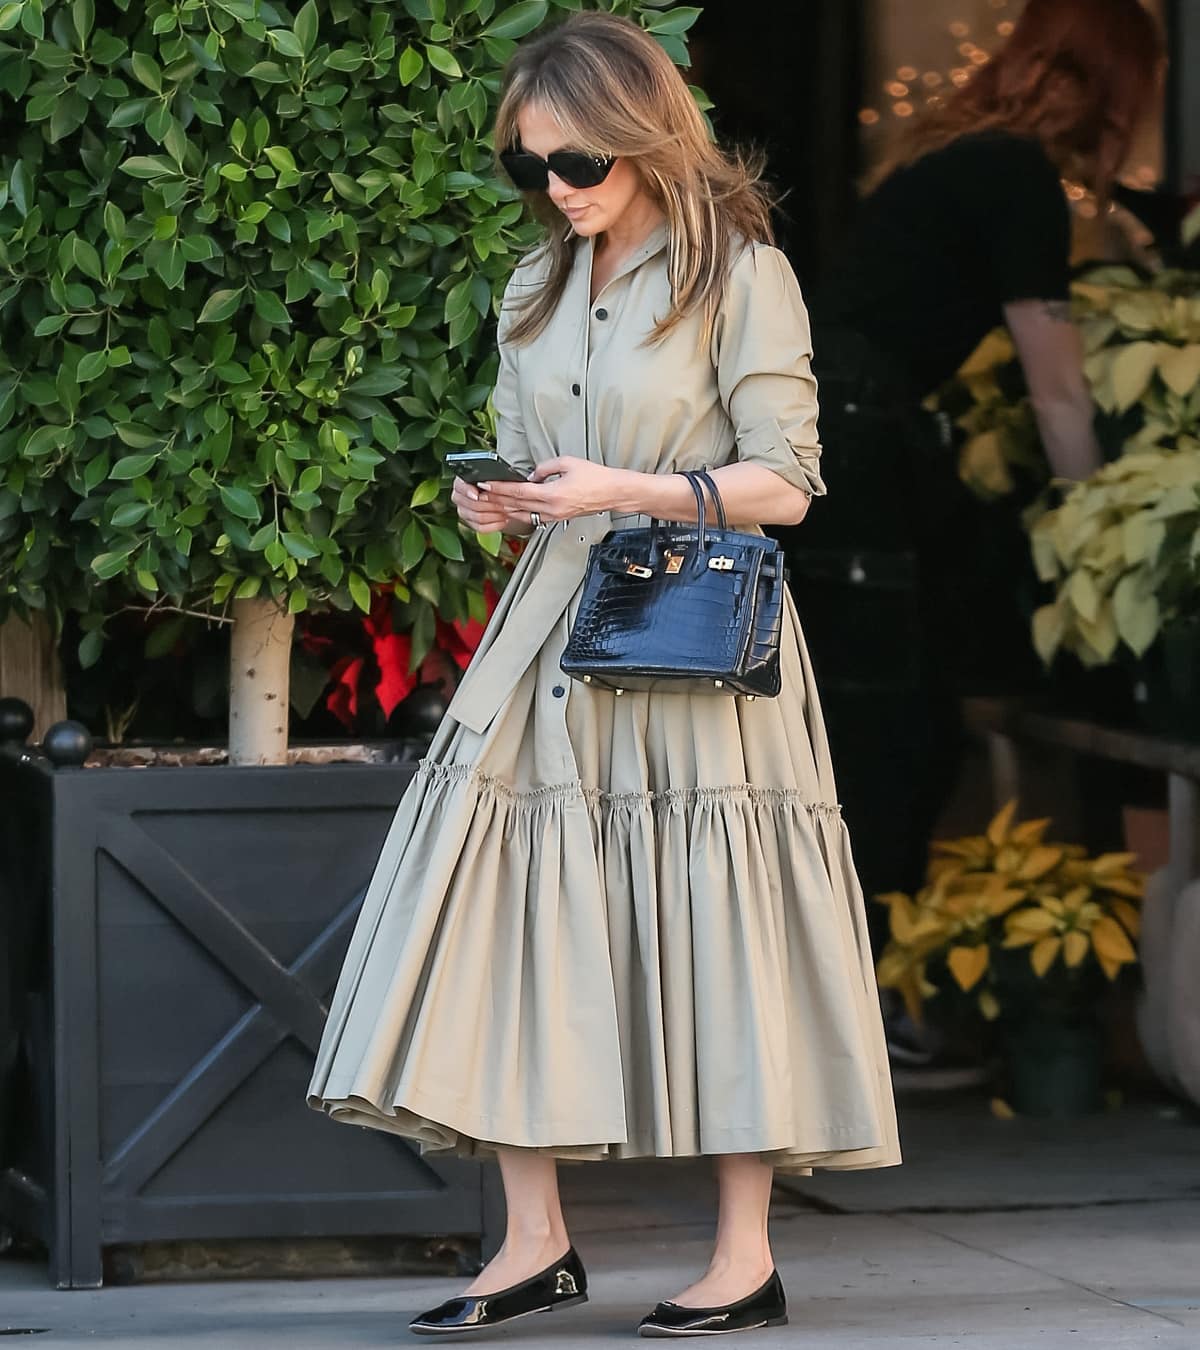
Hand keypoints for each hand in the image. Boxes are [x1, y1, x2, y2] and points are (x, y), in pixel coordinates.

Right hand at [451, 476, 511, 533]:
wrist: (505, 497)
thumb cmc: (499, 484)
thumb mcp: (496, 477)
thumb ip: (490, 479)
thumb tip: (488, 484)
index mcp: (463, 481)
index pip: (460, 486)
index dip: (468, 491)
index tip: (477, 495)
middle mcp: (460, 496)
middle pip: (469, 503)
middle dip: (488, 505)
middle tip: (501, 504)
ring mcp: (464, 511)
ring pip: (476, 516)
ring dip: (493, 515)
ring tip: (505, 512)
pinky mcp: (471, 523)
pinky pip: (480, 527)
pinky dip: (493, 525)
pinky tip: (503, 521)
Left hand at [481, 456, 627, 523]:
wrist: (612, 493)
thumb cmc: (595, 478)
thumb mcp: (568, 463)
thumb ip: (545, 468)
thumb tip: (531, 475)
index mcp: (553, 495)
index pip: (519, 492)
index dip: (500, 488)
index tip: (486, 484)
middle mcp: (551, 509)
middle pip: (516, 505)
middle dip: (497, 499)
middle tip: (480, 493)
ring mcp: (553, 516)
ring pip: (522, 514)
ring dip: (504, 508)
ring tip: (490, 502)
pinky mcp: (557, 518)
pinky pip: (532, 517)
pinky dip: (518, 512)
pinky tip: (509, 509)